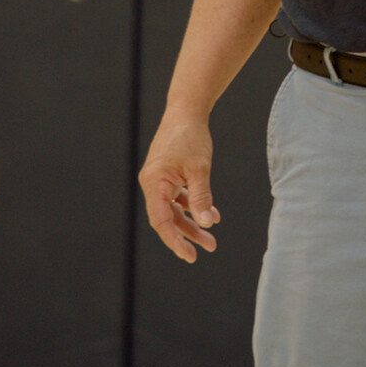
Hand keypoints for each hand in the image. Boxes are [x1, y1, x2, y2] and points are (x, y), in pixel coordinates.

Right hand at [138, 113, 220, 262]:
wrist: (187, 110)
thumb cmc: (191, 136)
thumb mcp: (200, 168)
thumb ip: (201, 197)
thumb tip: (206, 223)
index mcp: (154, 183)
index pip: (161, 221)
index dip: (175, 240)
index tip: (189, 256)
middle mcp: (153, 184)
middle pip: (168, 218)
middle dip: (187, 235)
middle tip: (207, 249)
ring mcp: (160, 180)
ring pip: (175, 210)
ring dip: (193, 223)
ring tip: (211, 240)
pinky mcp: (168, 175)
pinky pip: (179, 198)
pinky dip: (194, 206)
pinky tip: (212, 215)